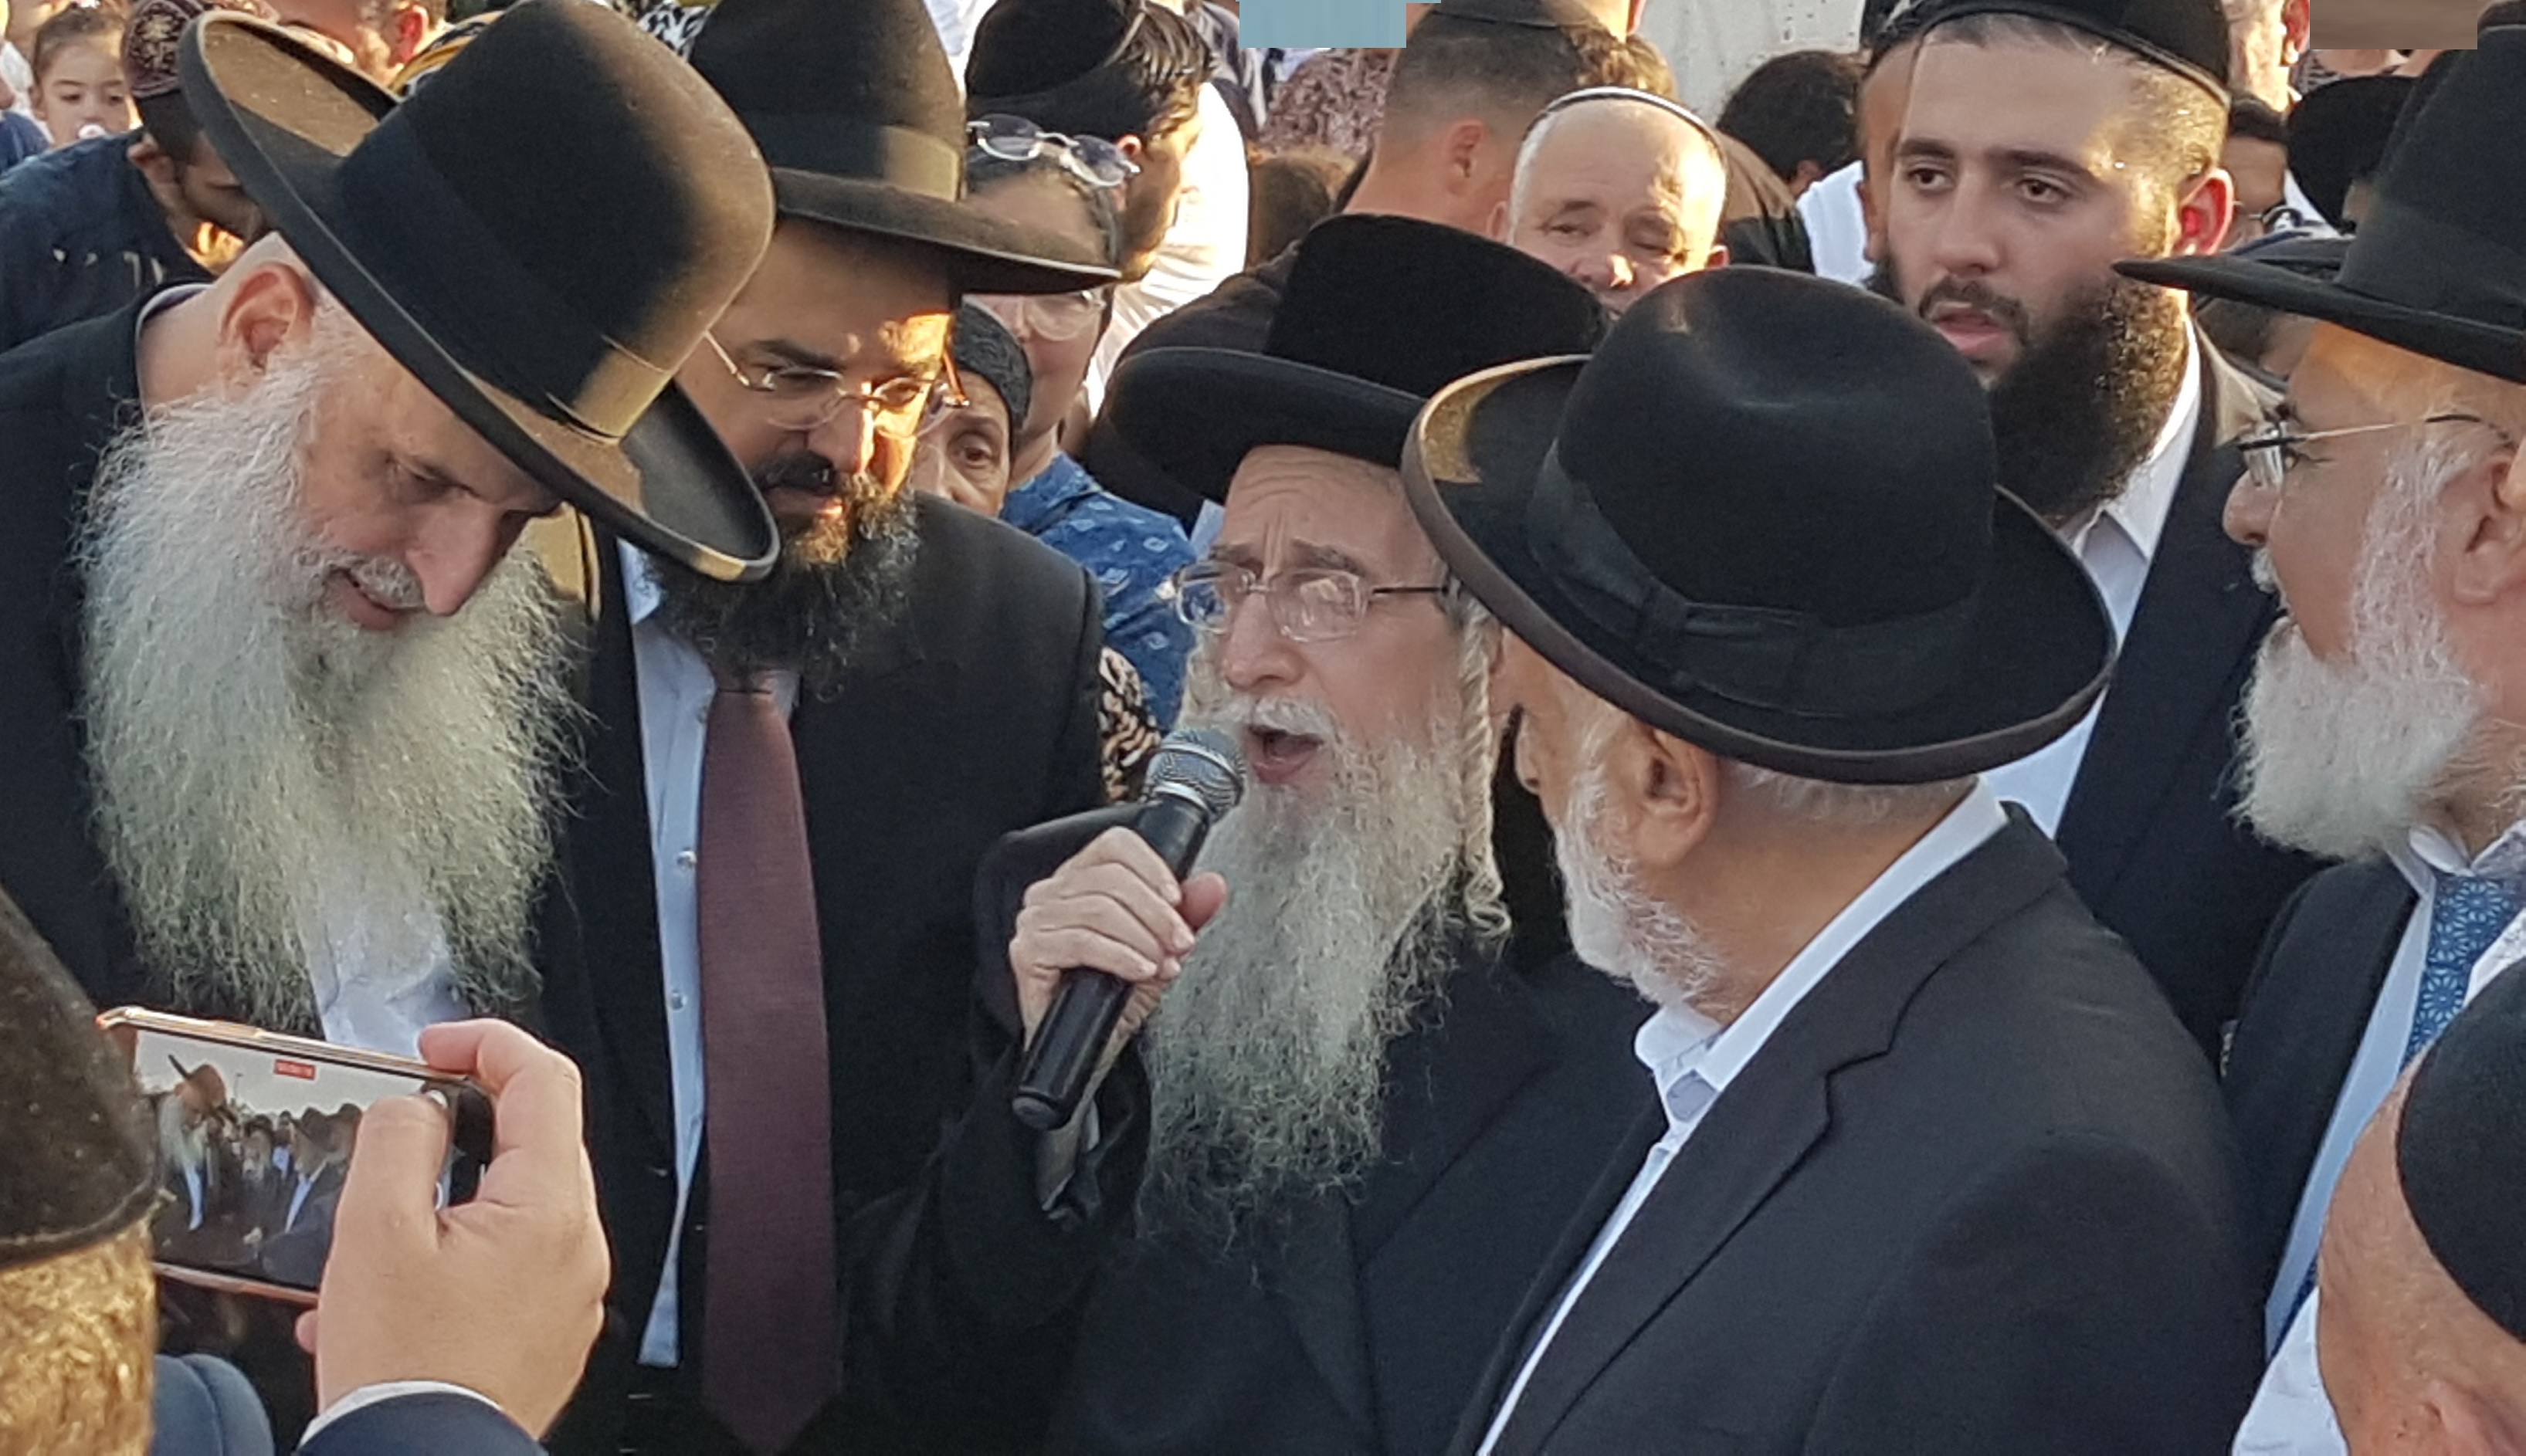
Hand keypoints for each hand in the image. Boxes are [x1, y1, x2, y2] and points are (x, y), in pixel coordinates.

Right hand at [296, 1020, 608, 1437]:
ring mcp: (568, 1292)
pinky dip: (452, 1255)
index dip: (487, 1043)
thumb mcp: (375, 1231)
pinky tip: (391, 1289)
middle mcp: (578, 1247)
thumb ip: (396, 1141)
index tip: (436, 1047)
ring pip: (514, 1205)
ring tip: (379, 1228)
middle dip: (464, 1121)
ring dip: (447, 1197)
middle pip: (535, 1140)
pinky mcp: (547, 1331)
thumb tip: (416, 1105)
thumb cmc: (404, 1367)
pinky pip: (507, 1264)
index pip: (545, 1079)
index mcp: (549, 1207)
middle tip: (403, 1124)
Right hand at [1010, 826, 1227, 1049]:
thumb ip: (1186, 917)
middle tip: (1179, 943)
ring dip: (1142, 938)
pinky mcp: (1027, 951)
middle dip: (1157, 913)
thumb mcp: (1159, 952)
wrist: (1085, 1051)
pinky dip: (1119, 956)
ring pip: (1099, 908)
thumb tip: (1213, 885)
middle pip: (1112, 878)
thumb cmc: (1112, 1000)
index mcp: (1080, 880)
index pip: (1115, 846)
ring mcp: (1035, 921)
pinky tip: (1139, 971)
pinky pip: (1081, 941)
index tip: (1178, 900)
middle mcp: (1052, 893)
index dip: (1152, 868)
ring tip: (1161, 964)